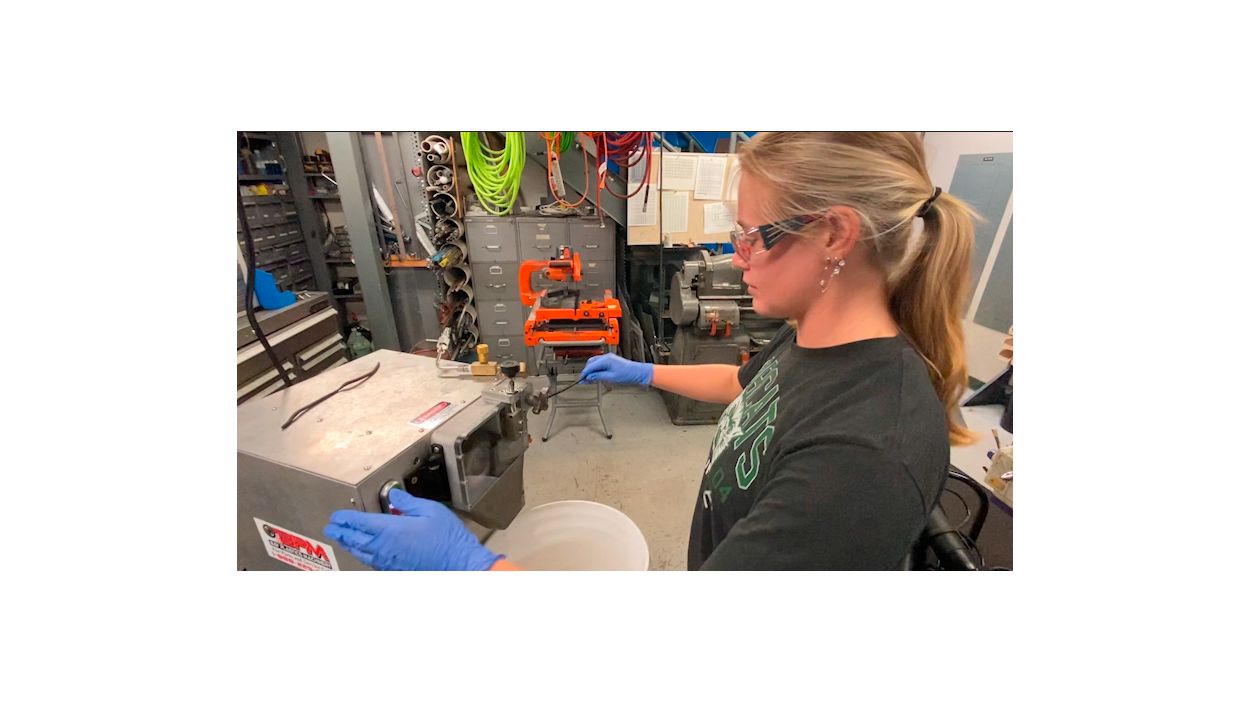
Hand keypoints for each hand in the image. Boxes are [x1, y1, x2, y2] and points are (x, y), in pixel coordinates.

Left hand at [323, 489, 502, 570]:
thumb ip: (408, 502)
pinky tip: (364, 552)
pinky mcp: (395, 570)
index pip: (360, 523)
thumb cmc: (448, 540)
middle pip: (355, 540)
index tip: (337, 516)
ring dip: (349, 544)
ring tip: (342, 538)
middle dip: (341, 532)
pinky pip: (372, 561)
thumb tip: (394, 496)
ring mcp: (389, 562)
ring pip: (361, 553)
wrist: (459, 565)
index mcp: (392, 530)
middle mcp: (385, 548)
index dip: (345, 518)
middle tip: (331, 527)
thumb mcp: (431, 511)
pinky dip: (362, 554)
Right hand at [578, 353, 652, 384]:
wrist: (638, 372)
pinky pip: (600, 364)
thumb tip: (589, 377)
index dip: (585, 373)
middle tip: (584, 380)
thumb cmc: (628, 374)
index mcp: (606, 360)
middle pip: (591, 363)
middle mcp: (607, 357)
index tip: (581, 379)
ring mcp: (609, 358)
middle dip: (587, 371)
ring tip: (589, 379)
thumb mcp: (611, 378)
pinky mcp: (612, 361)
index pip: (590, 366)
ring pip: (595, 363)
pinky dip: (596, 369)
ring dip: (591, 370)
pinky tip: (596, 375)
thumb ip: (598, 376)